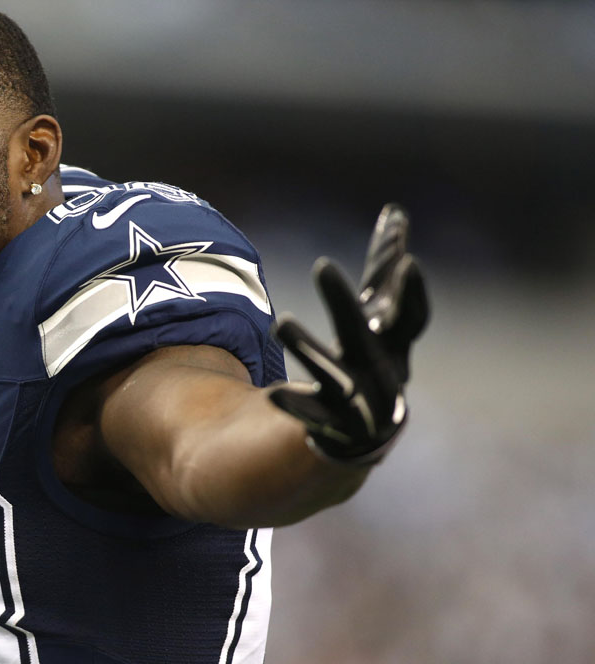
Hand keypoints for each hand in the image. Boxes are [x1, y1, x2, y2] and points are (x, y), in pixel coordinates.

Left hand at [270, 204, 429, 463]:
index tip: (408, 262)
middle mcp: (381, 370)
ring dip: (307, 348)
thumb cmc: (374, 356)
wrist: (369, 429)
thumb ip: (384, 269)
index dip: (411, 292)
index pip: (409, 316)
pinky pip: (312, 414)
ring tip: (280, 323)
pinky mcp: (332, 423)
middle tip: (322, 265)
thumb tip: (395, 213)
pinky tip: (272, 395)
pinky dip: (295, 404)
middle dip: (343, 302)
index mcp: (393, 342)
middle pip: (361, 333)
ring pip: (332, 373)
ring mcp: (358, 399)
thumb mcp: (379, 314)